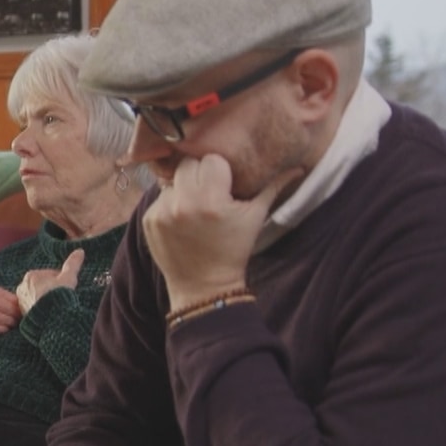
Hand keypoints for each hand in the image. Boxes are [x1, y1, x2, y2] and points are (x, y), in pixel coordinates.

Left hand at [14, 249, 83, 314]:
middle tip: (62, 296)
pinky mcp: (23, 313)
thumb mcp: (68, 277)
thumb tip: (80, 251)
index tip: (66, 286)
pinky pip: (34, 308)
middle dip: (52, 290)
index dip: (60, 280)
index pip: (49, 274)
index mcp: (31, 275)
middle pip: (42, 286)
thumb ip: (73, 263)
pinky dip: (42, 309)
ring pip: (37, 297)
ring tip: (57, 305)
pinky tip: (50, 312)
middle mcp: (22, 287)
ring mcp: (21, 301)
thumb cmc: (58, 294)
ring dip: (46, 299)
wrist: (50, 317)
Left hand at [142, 155, 289, 303]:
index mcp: (212, 201)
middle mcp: (183, 204)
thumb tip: (297, 167)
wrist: (203, 285)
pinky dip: (171, 203)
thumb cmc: (233, 250)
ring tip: (196, 205)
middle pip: (188, 164)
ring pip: (172, 179)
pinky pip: (160, 197)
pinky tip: (182, 219)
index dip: (221, 169)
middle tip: (210, 189)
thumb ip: (273, 187)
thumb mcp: (255, 217)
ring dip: (183, 187)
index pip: (212, 160)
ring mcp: (162, 212)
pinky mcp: (149, 220)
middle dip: (200, 173)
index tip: (226, 182)